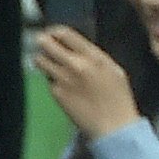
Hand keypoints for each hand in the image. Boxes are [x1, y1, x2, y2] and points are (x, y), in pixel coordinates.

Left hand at [33, 21, 132, 141]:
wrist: (115, 126)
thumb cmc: (119, 99)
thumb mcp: (114, 71)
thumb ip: (94, 57)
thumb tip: (76, 48)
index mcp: (93, 56)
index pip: (64, 33)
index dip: (54, 32)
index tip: (53, 35)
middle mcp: (75, 64)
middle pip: (45, 42)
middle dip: (43, 43)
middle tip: (46, 48)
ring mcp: (63, 78)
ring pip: (39, 60)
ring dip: (44, 61)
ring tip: (51, 67)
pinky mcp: (56, 92)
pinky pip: (47, 80)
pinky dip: (52, 81)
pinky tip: (64, 88)